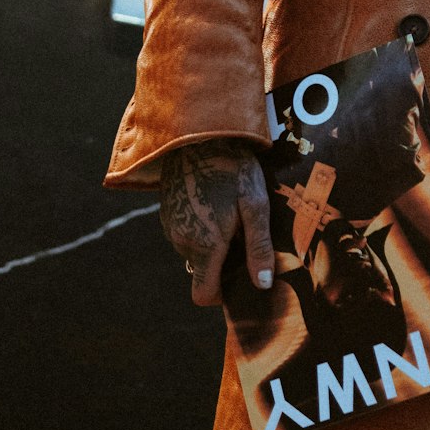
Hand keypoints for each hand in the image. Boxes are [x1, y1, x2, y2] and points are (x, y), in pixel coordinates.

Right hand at [159, 138, 274, 304]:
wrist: (198, 133)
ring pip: (194, 250)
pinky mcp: (166, 212)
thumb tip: (262, 286)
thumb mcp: (255, 205)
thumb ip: (258, 248)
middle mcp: (182, 242)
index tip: (239, 280)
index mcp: (204, 245)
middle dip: (222, 261)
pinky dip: (199, 227)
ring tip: (230, 211)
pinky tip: (215, 201)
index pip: (203, 295)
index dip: (222, 295)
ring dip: (211, 242)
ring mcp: (171, 226)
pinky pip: (185, 232)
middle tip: (243, 232)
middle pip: (203, 271)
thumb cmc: (232, 168)